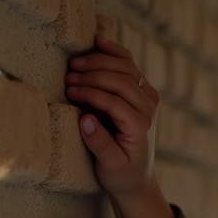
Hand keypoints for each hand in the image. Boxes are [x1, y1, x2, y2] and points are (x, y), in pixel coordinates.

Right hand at [66, 34, 159, 199]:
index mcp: (140, 126)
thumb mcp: (110, 166)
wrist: (138, 177)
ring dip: (99, 61)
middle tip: (68, 74)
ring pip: (126, 68)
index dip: (90, 92)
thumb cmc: (121, 174)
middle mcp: (149, 108)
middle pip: (122, 79)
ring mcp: (148, 97)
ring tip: (74, 63)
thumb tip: (84, 119)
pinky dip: (114, 51)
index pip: (115, 100)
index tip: (69, 91)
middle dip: (93, 74)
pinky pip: (129, 65)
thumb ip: (99, 144)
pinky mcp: (143, 91)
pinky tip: (97, 40)